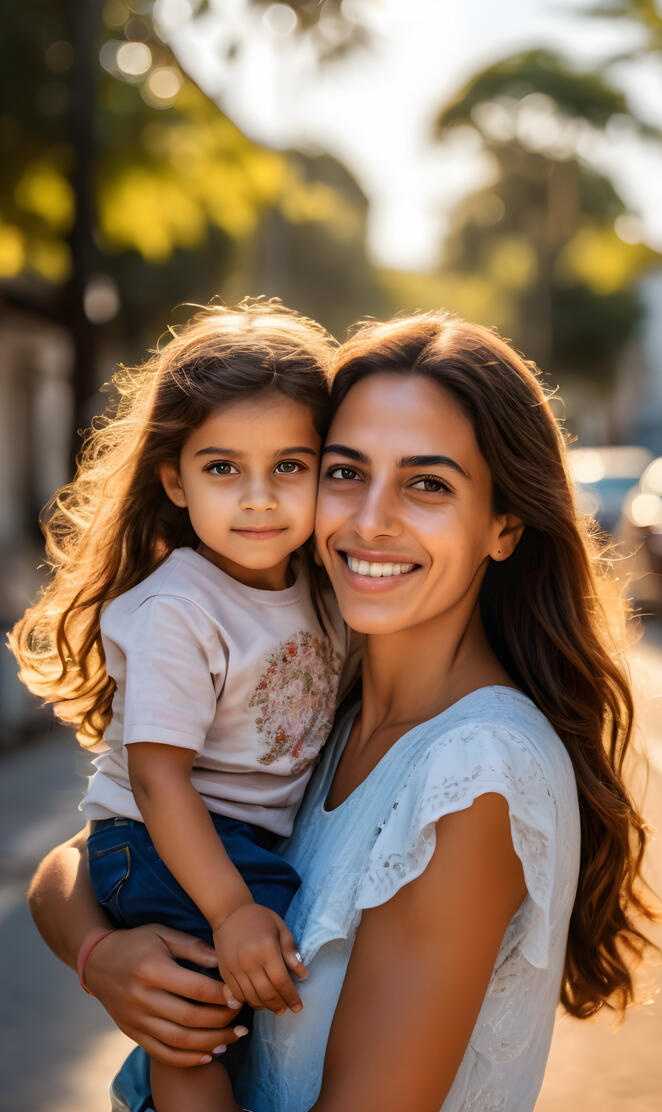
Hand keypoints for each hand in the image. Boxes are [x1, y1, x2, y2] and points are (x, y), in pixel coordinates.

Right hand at [84, 923, 245, 1066]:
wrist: (98, 961)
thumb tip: (222, 961)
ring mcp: (136, 1019)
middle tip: (243, 1021)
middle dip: (222, 1022)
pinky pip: (162, 1053)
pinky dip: (187, 1058)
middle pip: (190, 1018)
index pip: (195, 989)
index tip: (240, 996)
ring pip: (178, 1041)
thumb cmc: (136, 943)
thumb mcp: (163, 933)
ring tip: (234, 1039)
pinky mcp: (133, 1033)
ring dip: (210, 1044)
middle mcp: (142, 998)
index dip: (221, 996)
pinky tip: (209, 1055)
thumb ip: (193, 946)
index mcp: (152, 970)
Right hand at [213, 903, 307, 1015]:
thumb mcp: (280, 928)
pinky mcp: (224, 972)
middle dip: (279, 1005)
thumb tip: (303, 974)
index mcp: (266, 948)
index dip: (291, 997)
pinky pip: (236, 995)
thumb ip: (291, 951)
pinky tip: (257, 1001)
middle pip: (267, 994)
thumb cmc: (259, 918)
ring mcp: (235, 968)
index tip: (298, 1007)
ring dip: (265, 1006)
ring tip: (274, 1007)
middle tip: (287, 1009)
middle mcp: (249, 961)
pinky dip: (248, 1002)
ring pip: (251, 998)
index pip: (281, 981)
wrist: (229, 913)